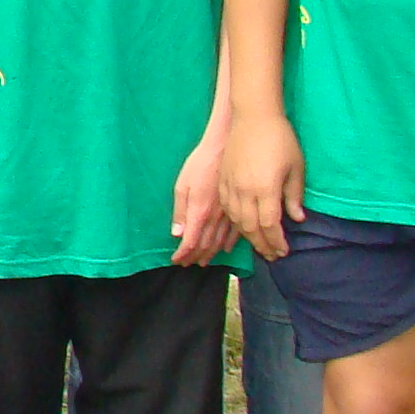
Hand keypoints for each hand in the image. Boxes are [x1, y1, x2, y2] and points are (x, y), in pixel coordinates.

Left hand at [171, 132, 232, 266]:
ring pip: (219, 241)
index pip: (190, 242)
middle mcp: (215, 218)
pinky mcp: (238, 207)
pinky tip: (224, 249)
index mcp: (199, 213)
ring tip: (203, 262)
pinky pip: (235, 232)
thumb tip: (177, 234)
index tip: (176, 261)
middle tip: (187, 264)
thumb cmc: (201, 163)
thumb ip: (180, 211)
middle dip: (195, 256)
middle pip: (205, 245)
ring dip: (210, 254)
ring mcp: (229, 214)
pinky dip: (228, 243)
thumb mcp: (182, 184)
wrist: (226, 149)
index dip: (183, 254)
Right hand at [218, 111, 305, 260]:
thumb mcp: (296, 167)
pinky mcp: (223, 180)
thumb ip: (294, 196)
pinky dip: (234, 222)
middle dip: (263, 245)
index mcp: (265, 189)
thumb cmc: (280, 138)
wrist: (253, 116)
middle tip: (272, 255)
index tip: (283, 251)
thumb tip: (297, 219)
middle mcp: (245, 191)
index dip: (276, 242)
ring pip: (236, 220)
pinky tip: (243, 226)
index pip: (270, 225)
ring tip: (259, 245)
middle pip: (251, 228)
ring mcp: (231, 186)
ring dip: (248, 237)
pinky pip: (226, 209)